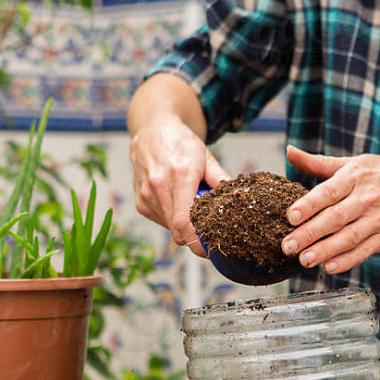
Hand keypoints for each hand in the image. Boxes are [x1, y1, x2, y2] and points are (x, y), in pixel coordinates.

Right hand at [130, 115, 228, 256]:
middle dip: (194, 237)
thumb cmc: (181, 143)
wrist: (152, 130)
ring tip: (190, 205)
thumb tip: (239, 201)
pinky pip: (162, 221)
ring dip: (183, 225)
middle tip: (208, 232)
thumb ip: (221, 180)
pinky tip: (176, 202)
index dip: (197, 242)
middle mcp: (158, 187)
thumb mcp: (206, 157)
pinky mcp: (140, 202)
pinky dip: (172, 218)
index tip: (209, 250)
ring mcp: (146, 196)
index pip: (184, 222)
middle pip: (177, 231)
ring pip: (170, 228)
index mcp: (179, 176)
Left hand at [282, 146, 379, 272]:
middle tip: (287, 246)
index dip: (308, 204)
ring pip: (347, 238)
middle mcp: (366, 198)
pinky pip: (364, 251)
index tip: (290, 216)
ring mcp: (377, 220)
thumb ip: (319, 163)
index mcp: (356, 177)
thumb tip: (290, 152)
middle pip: (334, 218)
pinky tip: (329, 267)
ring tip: (304, 260)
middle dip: (309, 234)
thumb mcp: (356, 163)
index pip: (328, 192)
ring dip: (325, 250)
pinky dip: (347, 260)